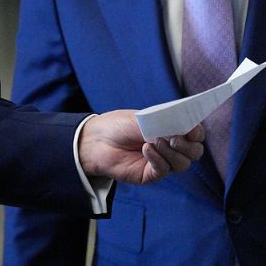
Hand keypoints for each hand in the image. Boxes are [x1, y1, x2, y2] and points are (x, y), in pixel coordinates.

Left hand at [78, 110, 203, 184]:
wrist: (96, 139)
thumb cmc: (119, 125)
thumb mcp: (143, 118)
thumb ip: (165, 122)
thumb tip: (186, 127)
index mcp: (171, 131)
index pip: (195, 135)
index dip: (197, 133)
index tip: (192, 130)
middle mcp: (170, 148)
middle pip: (194, 152)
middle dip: (188, 146)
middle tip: (173, 139)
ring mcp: (162, 161)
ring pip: (182, 164)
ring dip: (172, 153)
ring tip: (154, 142)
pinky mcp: (150, 174)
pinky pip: (164, 170)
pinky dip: (158, 159)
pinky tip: (146, 150)